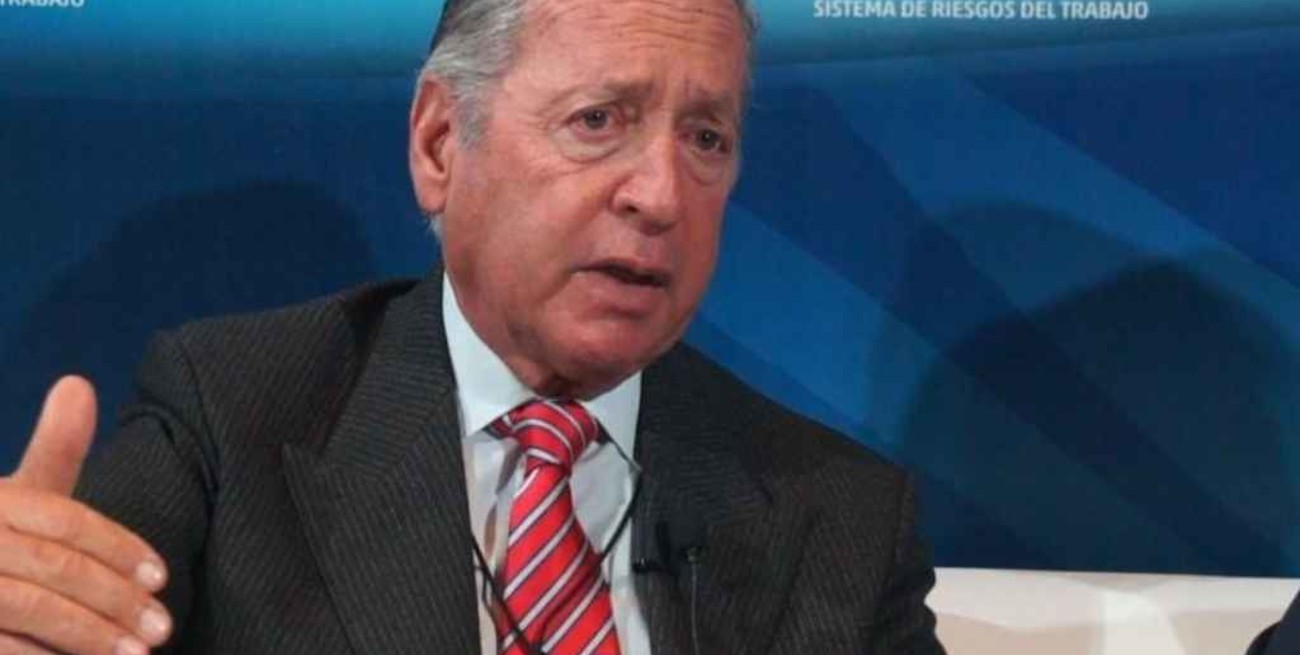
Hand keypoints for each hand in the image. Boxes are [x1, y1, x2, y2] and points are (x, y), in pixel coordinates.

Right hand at [0, 377, 171, 653]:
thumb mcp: (18, 498)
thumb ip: (53, 451)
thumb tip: (77, 382)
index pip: (64, 520)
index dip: (117, 547)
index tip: (161, 577)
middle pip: (54, 565)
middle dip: (115, 598)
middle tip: (163, 628)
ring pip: (31, 608)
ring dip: (90, 635)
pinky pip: (4, 648)